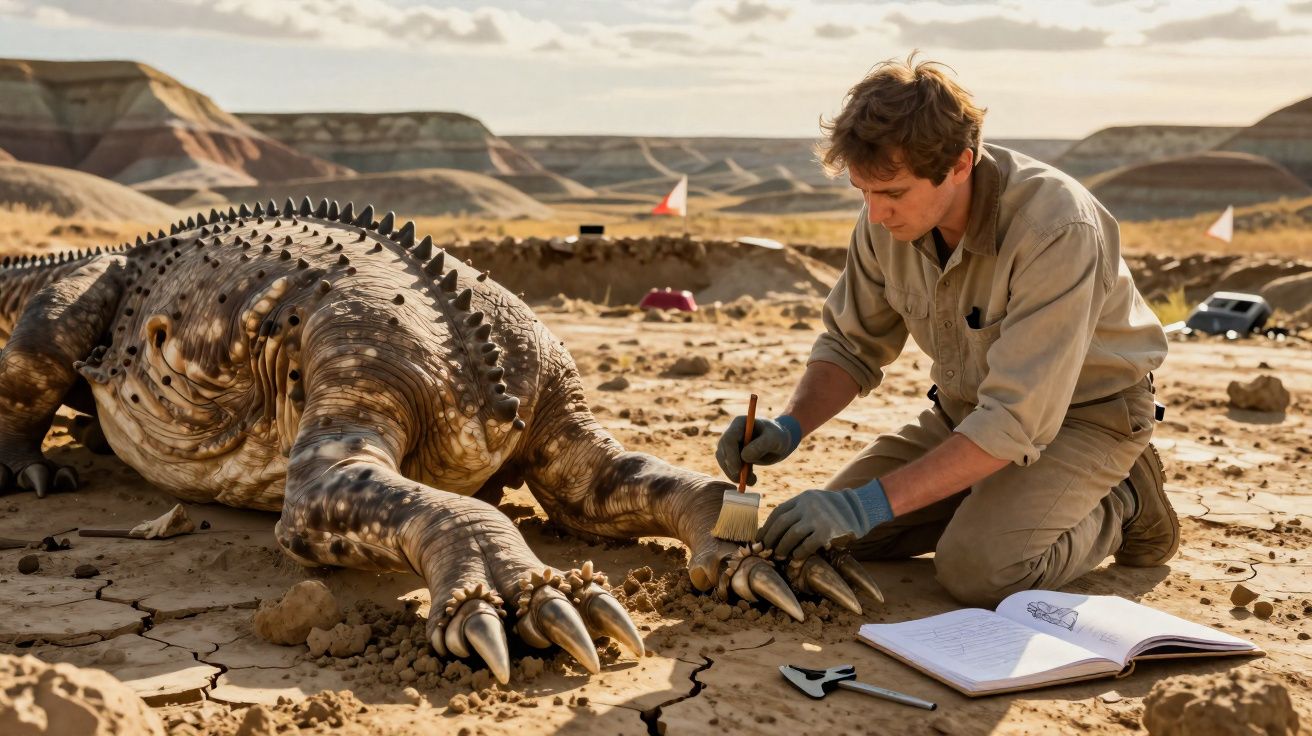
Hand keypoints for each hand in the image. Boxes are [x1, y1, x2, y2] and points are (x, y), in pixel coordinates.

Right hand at [715, 415, 801, 484]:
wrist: (778, 442)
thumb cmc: (778, 436)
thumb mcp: (775, 439)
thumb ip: (762, 445)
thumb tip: (744, 457)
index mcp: (740, 423)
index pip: (729, 439)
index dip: (731, 455)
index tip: (738, 470)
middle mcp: (731, 432)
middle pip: (723, 451)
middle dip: (731, 467)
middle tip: (745, 480)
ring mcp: (730, 444)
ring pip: (724, 461)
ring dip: (734, 474)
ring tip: (752, 481)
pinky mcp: (732, 455)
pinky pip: (728, 467)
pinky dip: (737, 476)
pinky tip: (751, 480)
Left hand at [758, 479, 893, 561]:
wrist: (862, 509)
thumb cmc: (835, 511)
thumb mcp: (816, 504)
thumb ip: (800, 513)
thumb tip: (776, 533)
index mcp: (803, 498)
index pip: (778, 512)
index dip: (767, 527)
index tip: (760, 539)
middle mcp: (808, 505)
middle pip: (781, 523)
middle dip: (771, 539)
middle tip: (766, 550)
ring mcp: (818, 517)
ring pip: (791, 534)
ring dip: (782, 547)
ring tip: (779, 555)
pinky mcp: (828, 530)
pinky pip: (807, 545)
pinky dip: (799, 553)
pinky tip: (796, 558)